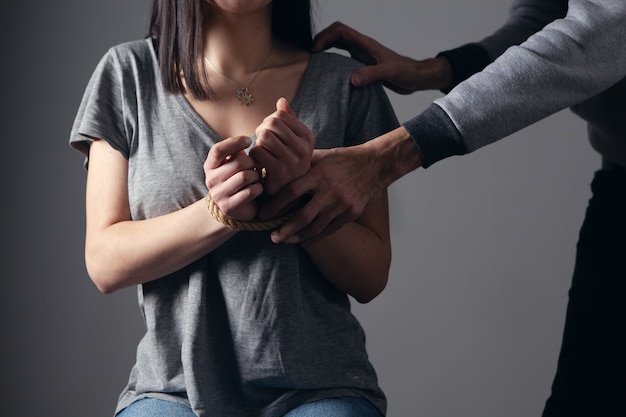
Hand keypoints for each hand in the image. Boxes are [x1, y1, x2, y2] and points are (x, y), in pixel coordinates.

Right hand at [204, 136, 263, 220]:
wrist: (236, 208)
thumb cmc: (237, 179)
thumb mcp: (234, 163)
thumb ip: (236, 152)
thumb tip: (246, 140)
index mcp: (210, 166)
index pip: (218, 150)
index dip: (235, 142)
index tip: (248, 140)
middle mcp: (211, 180)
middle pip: (237, 162)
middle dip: (252, 162)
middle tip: (256, 166)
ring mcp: (219, 195)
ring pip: (245, 176)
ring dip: (256, 176)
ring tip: (256, 178)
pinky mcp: (229, 207)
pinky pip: (251, 191)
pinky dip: (259, 188)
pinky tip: (258, 188)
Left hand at [249, 98, 314, 194]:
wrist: (288, 194)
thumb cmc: (288, 163)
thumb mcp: (294, 142)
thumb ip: (289, 121)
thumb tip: (282, 101)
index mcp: (308, 138)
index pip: (281, 115)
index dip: (269, 120)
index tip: (269, 131)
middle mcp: (304, 149)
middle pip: (272, 124)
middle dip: (261, 129)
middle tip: (261, 141)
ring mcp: (292, 161)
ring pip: (264, 136)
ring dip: (258, 143)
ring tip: (262, 151)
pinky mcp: (279, 172)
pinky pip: (257, 151)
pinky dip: (254, 155)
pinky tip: (259, 162)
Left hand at [259, 145, 385, 243]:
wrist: (377, 164)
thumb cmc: (346, 158)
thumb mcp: (324, 155)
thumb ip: (303, 162)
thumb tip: (278, 164)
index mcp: (318, 175)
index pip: (290, 192)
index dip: (274, 205)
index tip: (263, 214)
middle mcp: (329, 191)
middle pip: (301, 216)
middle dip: (284, 228)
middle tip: (272, 237)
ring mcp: (341, 205)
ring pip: (315, 227)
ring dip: (298, 236)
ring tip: (285, 240)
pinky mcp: (351, 214)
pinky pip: (329, 230)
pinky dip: (315, 237)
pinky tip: (304, 240)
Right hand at [312, 21, 453, 92]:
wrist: (416, 77)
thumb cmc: (406, 72)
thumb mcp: (390, 74)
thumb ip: (372, 75)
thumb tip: (353, 80)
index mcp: (365, 44)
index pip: (340, 31)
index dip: (325, 37)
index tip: (315, 51)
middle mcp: (361, 47)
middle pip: (335, 34)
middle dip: (320, 40)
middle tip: (310, 56)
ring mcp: (361, 55)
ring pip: (337, 44)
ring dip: (324, 48)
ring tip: (314, 62)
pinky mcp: (362, 64)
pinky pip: (342, 57)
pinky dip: (332, 60)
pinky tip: (327, 72)